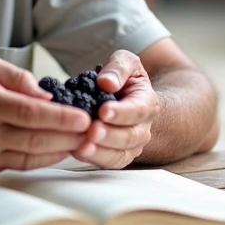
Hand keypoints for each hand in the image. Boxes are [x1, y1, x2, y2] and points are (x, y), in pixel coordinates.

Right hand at [0, 55, 90, 178]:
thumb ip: (18, 77)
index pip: (32, 112)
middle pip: (36, 138)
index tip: (86, 118)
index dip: (63, 118)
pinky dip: (42, 159)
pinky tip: (58, 150)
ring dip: (61, 150)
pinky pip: (19, 166)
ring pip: (31, 156)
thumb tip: (48, 94)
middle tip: (95, 131)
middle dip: (70, 136)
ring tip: (83, 141)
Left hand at [72, 50, 157, 168]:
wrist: (124, 96)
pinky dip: (94, 159)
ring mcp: (131, 145)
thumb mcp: (124, 62)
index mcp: (147, 102)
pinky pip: (108, 163)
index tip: (103, 110)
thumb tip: (106, 82)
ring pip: (120, 154)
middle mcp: (143, 127)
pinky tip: (77, 152)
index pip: (138, 110)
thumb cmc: (123, 78)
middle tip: (91, 131)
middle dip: (110, 135)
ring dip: (101, 152)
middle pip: (130, 136)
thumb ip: (117, 68)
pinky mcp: (117, 155)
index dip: (121, 112)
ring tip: (82, 147)